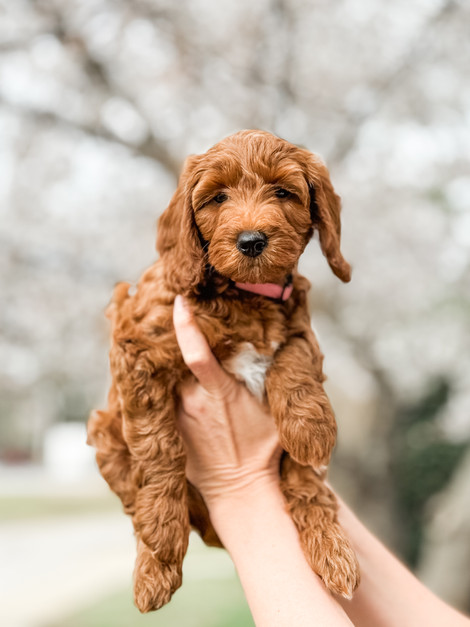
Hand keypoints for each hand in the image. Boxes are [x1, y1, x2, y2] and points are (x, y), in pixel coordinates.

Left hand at [173, 295, 281, 507]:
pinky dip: (158, 383)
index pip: (197, 353)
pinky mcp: (167, 430)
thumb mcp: (275, 410)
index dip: (186, 325)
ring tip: (158, 336)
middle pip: (173, 359)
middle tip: (165, 309)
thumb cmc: (263, 449)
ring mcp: (175, 417)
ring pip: (162, 378)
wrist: (241, 490)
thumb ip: (268, 378)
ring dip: (161, 359)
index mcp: (220, 393)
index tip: (179, 301)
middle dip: (170, 336)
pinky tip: (157, 370)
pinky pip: (157, 399)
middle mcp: (191, 402)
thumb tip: (270, 346)